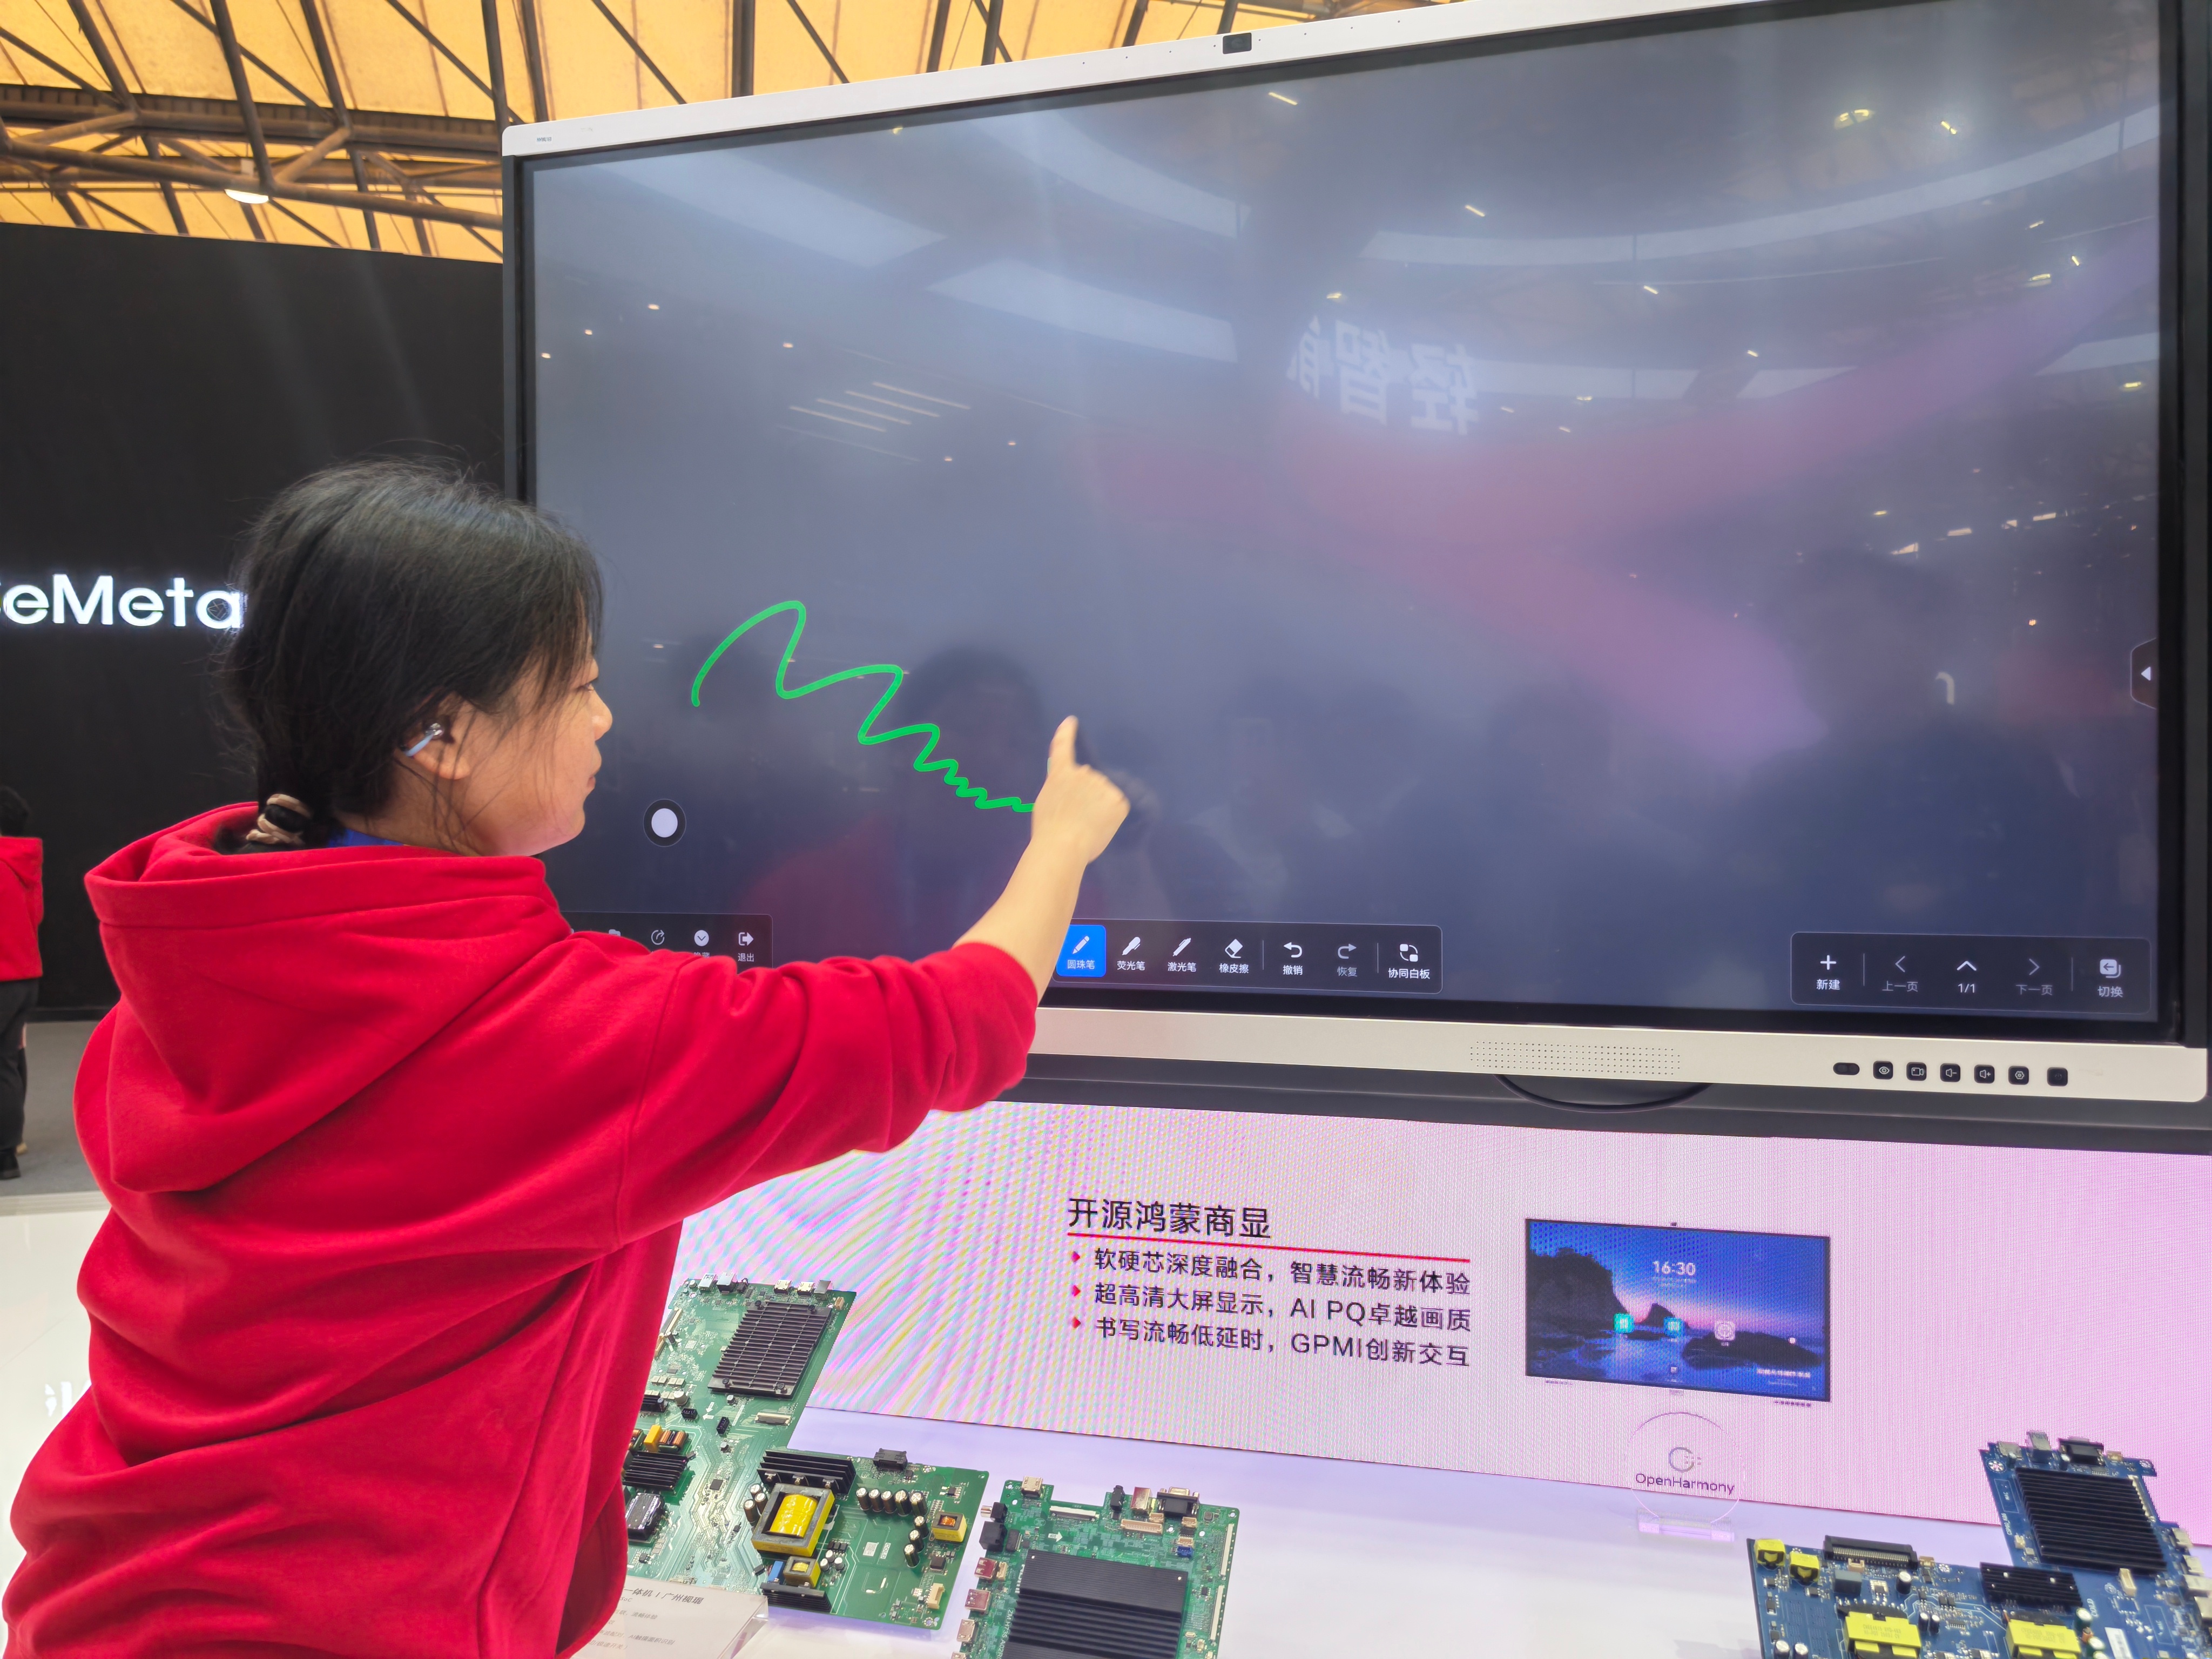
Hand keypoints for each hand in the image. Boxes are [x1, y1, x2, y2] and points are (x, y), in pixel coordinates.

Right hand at [1029, 717, 1127, 863]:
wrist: (1063, 845)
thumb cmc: (1049, 830)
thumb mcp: (1047, 801)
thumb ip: (1060, 789)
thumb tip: (1071, 790)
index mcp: (1061, 774)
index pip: (1063, 746)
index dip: (1067, 733)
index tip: (1071, 722)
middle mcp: (1083, 773)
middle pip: (1089, 781)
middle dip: (1087, 794)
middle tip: (1077, 817)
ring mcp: (1103, 784)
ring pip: (1104, 794)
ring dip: (1099, 805)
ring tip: (1087, 825)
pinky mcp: (1118, 799)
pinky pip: (1116, 806)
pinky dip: (1111, 815)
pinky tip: (1100, 825)